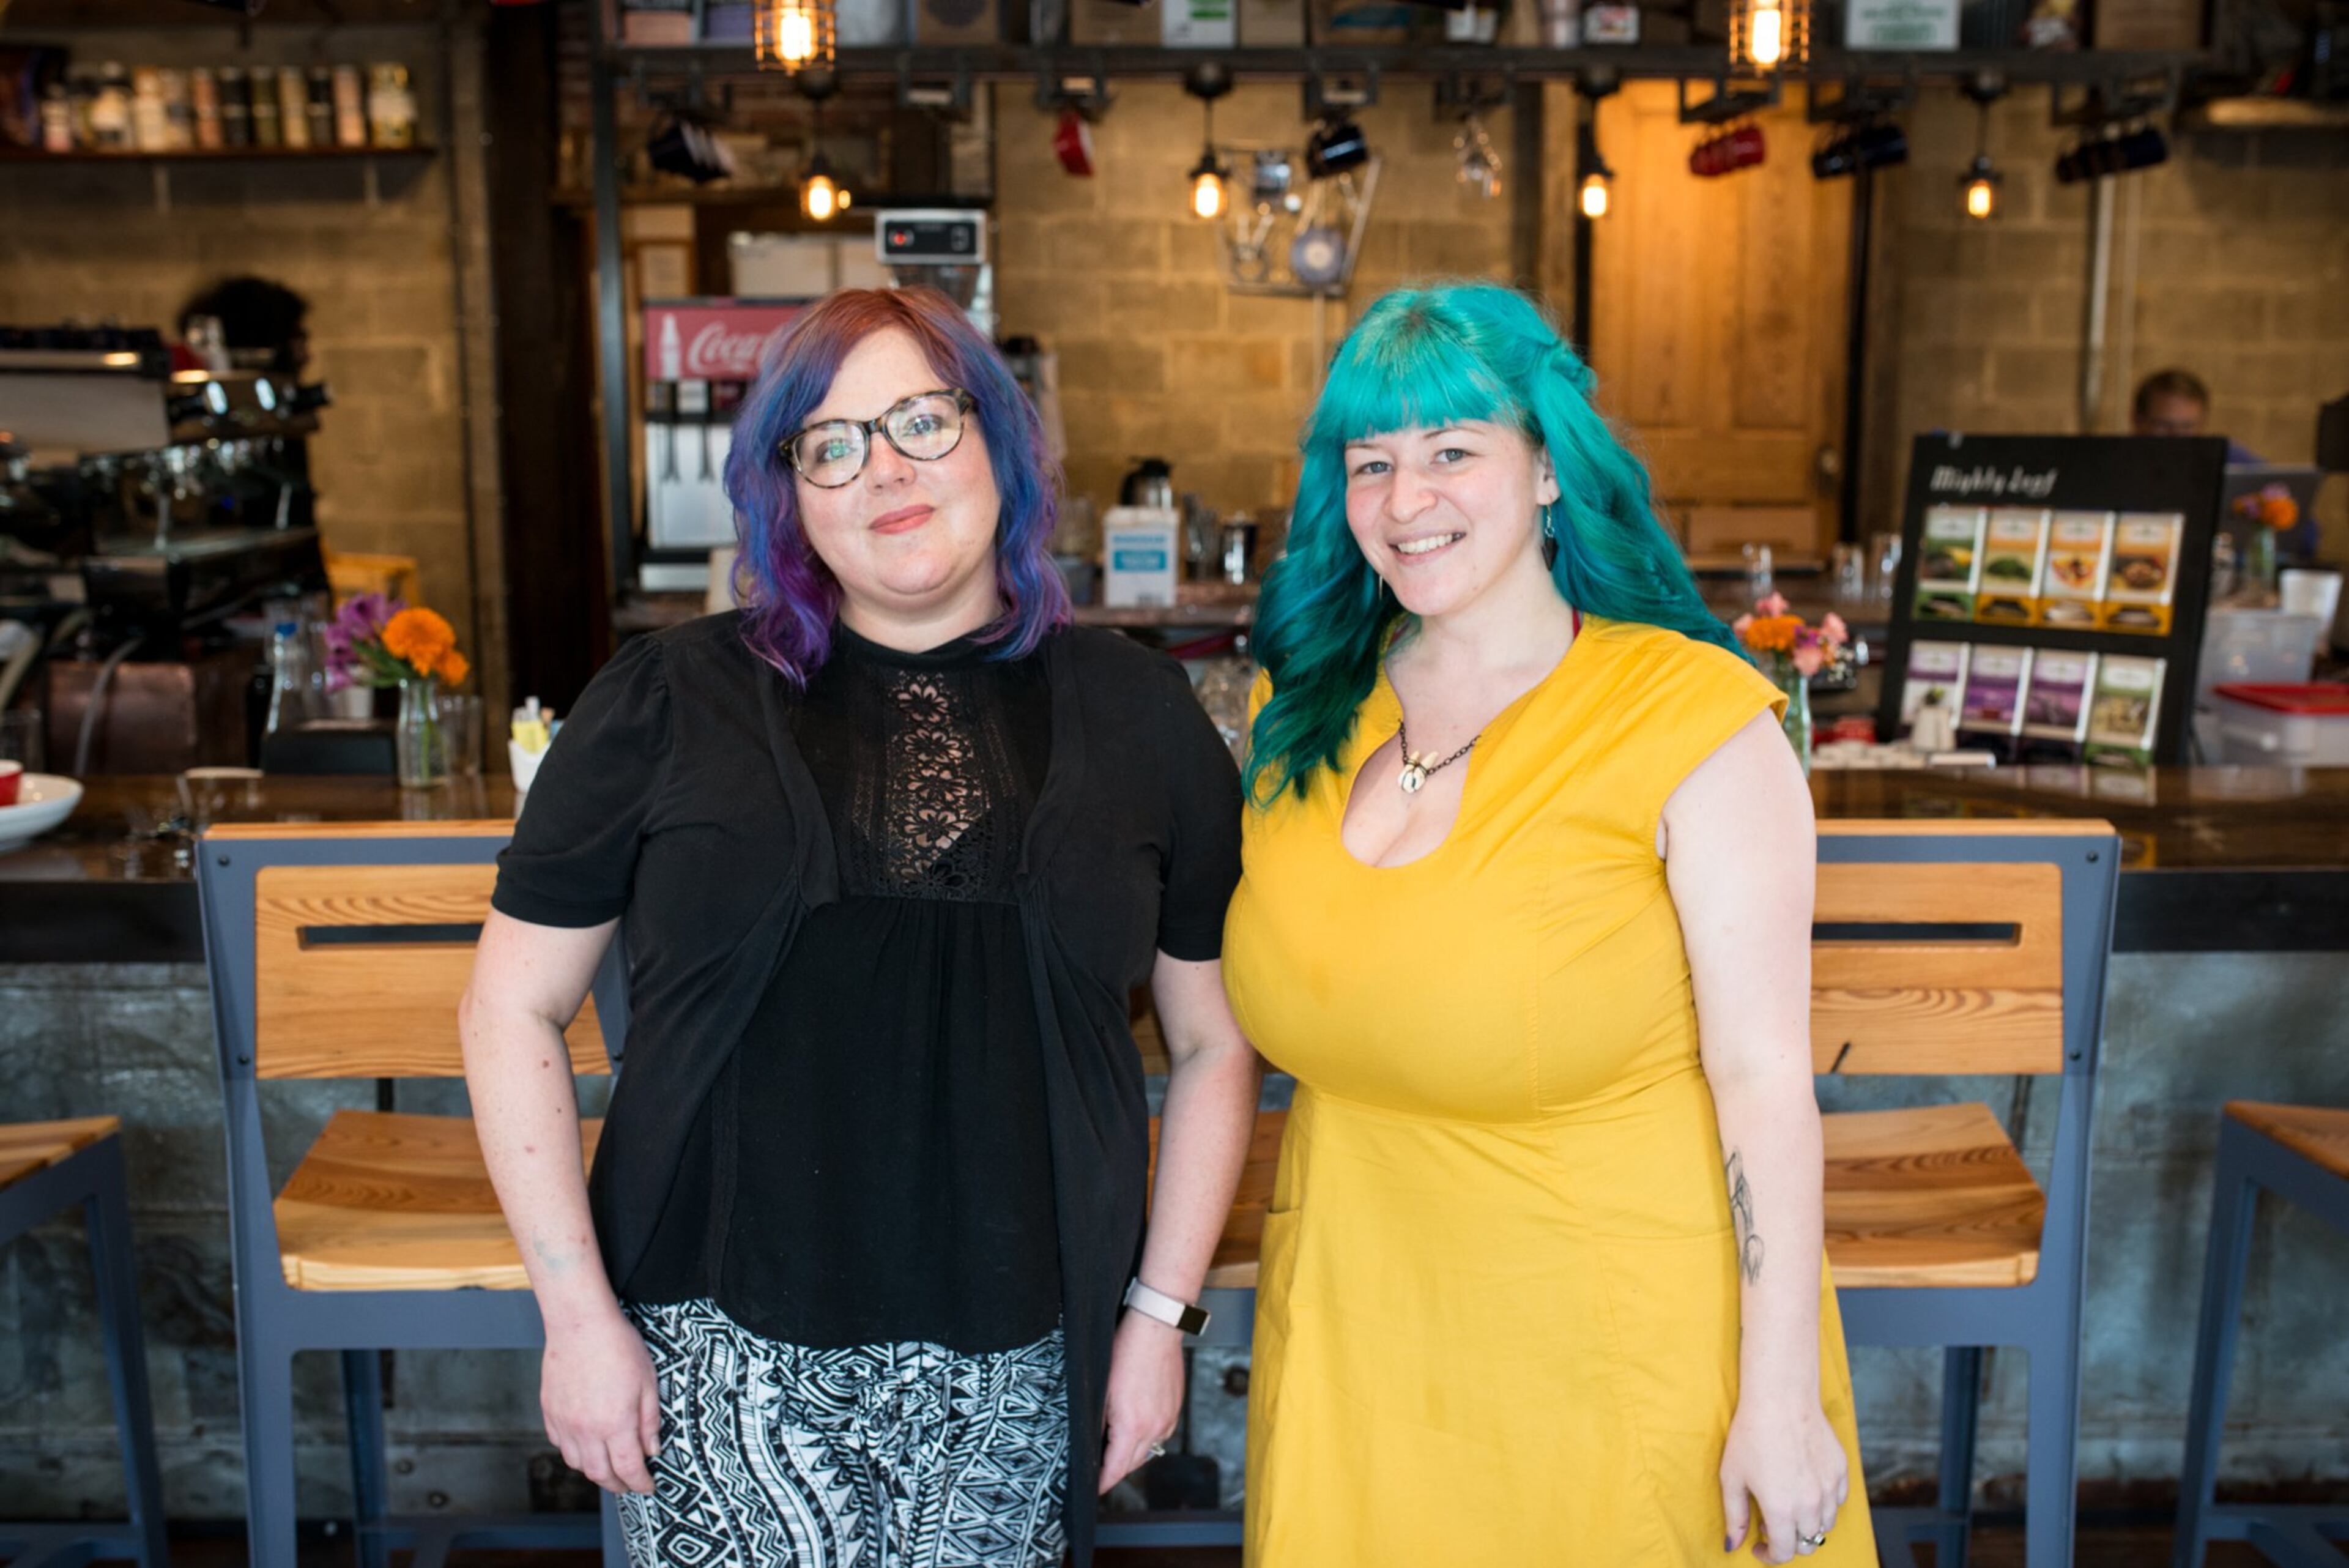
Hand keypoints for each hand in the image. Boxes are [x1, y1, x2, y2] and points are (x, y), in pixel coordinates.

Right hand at [541, 1307, 661, 1495]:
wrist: (580, 1323)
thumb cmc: (618, 1346)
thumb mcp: (648, 1382)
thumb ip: (650, 1421)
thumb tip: (652, 1450)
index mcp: (615, 1424)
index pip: (628, 1469)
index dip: (640, 1483)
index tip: (648, 1486)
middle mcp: (586, 1429)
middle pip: (600, 1474)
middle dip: (617, 1485)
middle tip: (630, 1484)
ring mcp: (564, 1422)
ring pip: (577, 1463)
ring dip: (595, 1471)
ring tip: (610, 1466)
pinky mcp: (549, 1412)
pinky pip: (560, 1444)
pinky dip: (574, 1452)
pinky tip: (586, 1445)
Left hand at [1098, 1309, 1185, 1494]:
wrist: (1155, 1328)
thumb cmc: (1126, 1351)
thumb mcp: (1100, 1389)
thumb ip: (1097, 1422)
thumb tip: (1090, 1443)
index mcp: (1133, 1426)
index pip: (1116, 1469)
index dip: (1103, 1481)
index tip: (1094, 1487)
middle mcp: (1155, 1427)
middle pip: (1134, 1463)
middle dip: (1117, 1469)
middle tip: (1100, 1469)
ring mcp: (1168, 1418)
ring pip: (1149, 1449)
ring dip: (1133, 1452)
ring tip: (1116, 1447)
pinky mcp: (1176, 1407)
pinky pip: (1161, 1433)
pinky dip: (1147, 1436)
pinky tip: (1137, 1426)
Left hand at [1719, 1393, 1848, 1561]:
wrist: (1780, 1398)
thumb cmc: (1751, 1434)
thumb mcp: (1731, 1477)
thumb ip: (1734, 1517)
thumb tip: (1732, 1546)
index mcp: (1781, 1510)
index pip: (1785, 1553)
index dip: (1770, 1555)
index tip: (1759, 1546)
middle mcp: (1810, 1505)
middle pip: (1808, 1543)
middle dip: (1789, 1541)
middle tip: (1770, 1523)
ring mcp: (1829, 1489)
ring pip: (1825, 1525)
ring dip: (1807, 1524)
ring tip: (1787, 1504)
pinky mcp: (1841, 1472)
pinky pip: (1837, 1501)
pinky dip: (1824, 1504)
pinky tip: (1805, 1487)